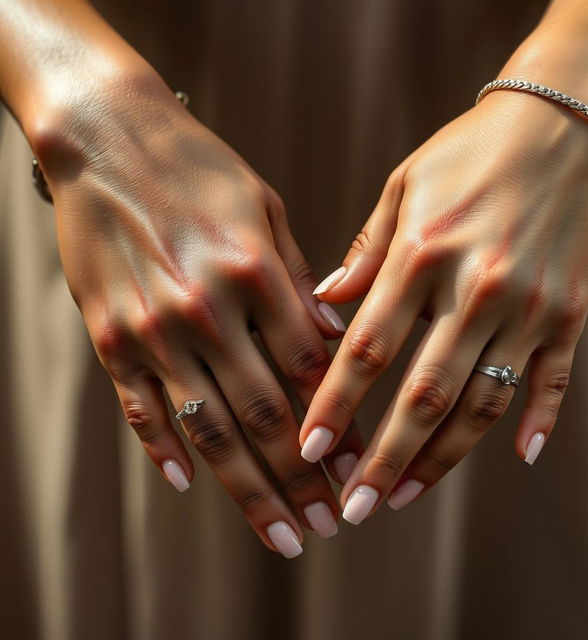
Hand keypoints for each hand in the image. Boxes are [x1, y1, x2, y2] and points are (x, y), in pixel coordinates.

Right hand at [36, 69, 362, 555]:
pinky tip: (187, 483)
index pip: (310, 371)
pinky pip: (139, 408)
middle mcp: (206, 310)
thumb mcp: (266, 210)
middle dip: (303, 479)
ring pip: (208, 430)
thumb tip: (336, 339)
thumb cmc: (198, 168)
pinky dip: (162, 451)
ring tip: (280, 532)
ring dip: (248, 489)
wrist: (107, 138)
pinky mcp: (110, 336)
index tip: (360, 463)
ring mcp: (153, 329)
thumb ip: (299, 281)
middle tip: (329, 524)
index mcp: (255, 274)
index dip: (339, 425)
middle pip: (265, 416)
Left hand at [299, 88, 587, 522]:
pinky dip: (538, 422)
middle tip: (354, 507)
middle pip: (422, 395)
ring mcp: (527, 307)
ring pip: (482, 404)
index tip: (309, 449)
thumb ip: (366, 252)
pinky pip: (552, 380)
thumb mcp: (403, 186)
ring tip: (406, 495)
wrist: (561, 124)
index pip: (367, 348)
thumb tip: (327, 304)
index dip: (336, 404)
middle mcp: (474, 289)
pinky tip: (519, 458)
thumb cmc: (468, 153)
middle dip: (384, 458)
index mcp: (422, 255)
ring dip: (442, 458)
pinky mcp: (568, 313)